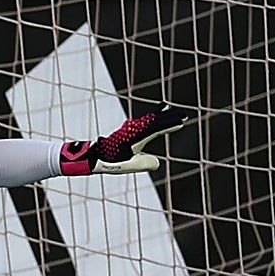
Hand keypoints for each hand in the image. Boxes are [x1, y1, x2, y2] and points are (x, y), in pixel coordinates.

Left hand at [59, 103, 189, 174]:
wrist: (91, 156)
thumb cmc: (109, 161)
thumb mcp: (129, 165)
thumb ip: (144, 164)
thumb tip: (156, 163)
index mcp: (136, 137)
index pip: (157, 128)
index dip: (169, 124)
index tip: (181, 121)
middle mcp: (134, 130)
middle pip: (154, 120)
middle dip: (169, 117)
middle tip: (183, 114)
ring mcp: (129, 130)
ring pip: (148, 119)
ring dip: (160, 116)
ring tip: (168, 109)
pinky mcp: (126, 133)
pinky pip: (142, 122)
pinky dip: (150, 119)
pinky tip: (152, 118)